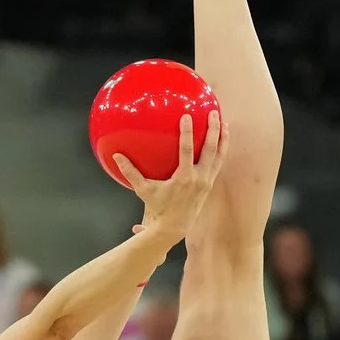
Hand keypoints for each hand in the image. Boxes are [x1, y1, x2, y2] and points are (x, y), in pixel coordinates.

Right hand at [112, 112, 224, 242]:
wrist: (174, 226)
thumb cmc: (158, 207)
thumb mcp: (143, 190)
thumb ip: (131, 173)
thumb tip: (116, 156)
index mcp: (184, 178)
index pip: (187, 150)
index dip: (188, 132)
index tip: (187, 116)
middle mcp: (199, 178)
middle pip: (210, 150)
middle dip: (213, 130)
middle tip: (213, 112)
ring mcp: (207, 181)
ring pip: (219, 155)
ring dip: (222, 138)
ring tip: (223, 121)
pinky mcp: (210, 183)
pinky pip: (218, 162)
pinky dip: (221, 149)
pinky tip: (222, 137)